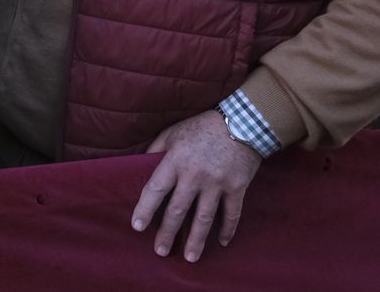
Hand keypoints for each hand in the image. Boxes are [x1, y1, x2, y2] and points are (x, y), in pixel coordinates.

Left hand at [131, 110, 261, 262]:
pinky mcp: (237, 187)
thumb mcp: (173, 133)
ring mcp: (217, 183)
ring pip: (204, 218)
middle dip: (167, 233)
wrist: (242, 122)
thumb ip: (156, 150)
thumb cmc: (202, 127)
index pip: (155, 189)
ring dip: (196, 240)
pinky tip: (221, 242)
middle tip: (160, 251)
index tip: (137, 227)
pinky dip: (227, 229)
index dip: (145, 209)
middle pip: (178, 210)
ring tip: (190, 258)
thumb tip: (140, 165)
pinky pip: (231, 213)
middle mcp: (194, 175)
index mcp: (175, 161)